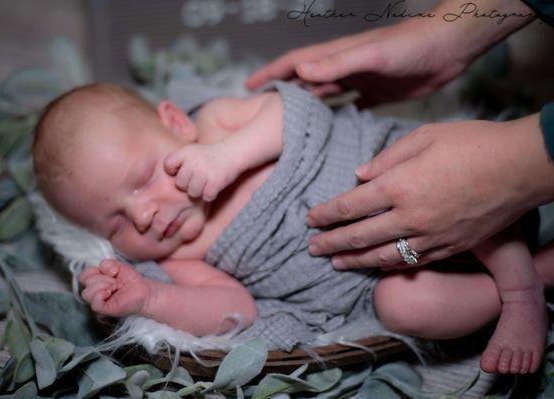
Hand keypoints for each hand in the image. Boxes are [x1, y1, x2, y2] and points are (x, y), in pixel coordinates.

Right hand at [79, 259, 152, 316]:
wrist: (144, 291)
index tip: (111, 273)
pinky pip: (94, 304)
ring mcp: (98, 302)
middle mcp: (95, 292)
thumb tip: (102, 269)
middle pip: (86, 282)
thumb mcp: (118, 266)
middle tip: (115, 282)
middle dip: (103, 278)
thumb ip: (107, 263)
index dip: (95, 270)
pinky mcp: (105, 310)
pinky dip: (101, 295)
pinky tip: (110, 293)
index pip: (84, 274)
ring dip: (103, 286)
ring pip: (87, 293)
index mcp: (95, 281)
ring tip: (115, 288)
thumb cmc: (131, 280)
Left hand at [164, 142, 241, 200]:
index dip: (173, 171)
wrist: (232, 153)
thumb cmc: (208, 156)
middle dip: (187, 184)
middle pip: (180, 184)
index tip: (182, 170)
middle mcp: (193, 161)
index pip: (168, 166)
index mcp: (185, 152)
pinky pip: (205, 196)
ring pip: (192, 193)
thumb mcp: (191, 152)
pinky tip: (213, 186)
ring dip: (199, 191)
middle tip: (198, 178)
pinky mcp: (215, 182)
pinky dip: (210, 194)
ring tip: (205, 182)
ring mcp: (204, 172)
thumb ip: (178, 163)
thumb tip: (165, 182)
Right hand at [246, 0, 533, 107]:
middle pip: (305, 83)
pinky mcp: (376, 94)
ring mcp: (359, 81)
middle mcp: (344, 68)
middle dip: (282, 94)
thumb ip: (337, 63)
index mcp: (337, 57)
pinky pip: (349, 109)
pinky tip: (329, 134)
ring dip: (306, 108)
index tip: (247, 86)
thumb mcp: (372, 55)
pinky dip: (336, 120)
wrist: (447, 49)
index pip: (295, 64)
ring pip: (324, 97)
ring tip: (287, 126)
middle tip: (261, 112)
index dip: (271, 74)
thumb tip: (300, 71)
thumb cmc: (411, 46)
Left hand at [306, 114, 553, 268]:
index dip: (325, 215)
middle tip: (311, 249)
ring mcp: (431, 236)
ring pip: (382, 255)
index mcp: (398, 185)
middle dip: (330, 243)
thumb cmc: (473, 143)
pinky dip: (389, 265)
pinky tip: (376, 266)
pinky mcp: (451, 246)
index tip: (309, 219)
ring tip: (334, 263)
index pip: (349, 206)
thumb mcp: (424, 137)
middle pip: (359, 236)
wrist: (522, 166)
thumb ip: (387, 158)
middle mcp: (409, 216)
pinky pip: (413, 261)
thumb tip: (361, 176)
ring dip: (354, 260)